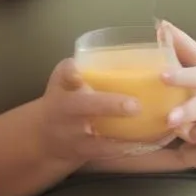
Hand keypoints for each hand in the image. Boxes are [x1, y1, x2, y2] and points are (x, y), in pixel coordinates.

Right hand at [38, 58, 168, 164]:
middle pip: (83, 106)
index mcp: (62, 86)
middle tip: (135, 104)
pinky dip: (130, 147)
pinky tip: (151, 142)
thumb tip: (135, 42)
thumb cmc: (64, 97)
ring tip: (154, 129)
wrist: (42, 137)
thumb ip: (90, 65)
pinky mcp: (84, 152)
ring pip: (98, 137)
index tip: (79, 72)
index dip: (71, 73)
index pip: (64, 74)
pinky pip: (109, 152)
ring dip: (126, 136)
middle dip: (110, 105)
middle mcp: (66, 111)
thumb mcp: (66, 79)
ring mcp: (74, 134)